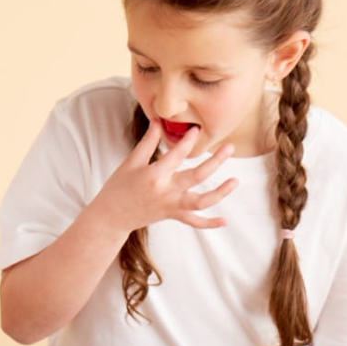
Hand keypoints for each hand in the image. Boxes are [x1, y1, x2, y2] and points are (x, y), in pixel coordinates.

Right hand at [93, 121, 237, 234]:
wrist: (111, 217)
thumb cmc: (118, 187)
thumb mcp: (131, 162)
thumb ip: (148, 142)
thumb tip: (159, 122)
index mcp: (154, 176)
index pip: (178, 155)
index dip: (189, 140)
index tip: (198, 129)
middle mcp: (166, 192)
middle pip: (197, 176)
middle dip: (215, 161)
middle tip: (230, 148)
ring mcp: (170, 206)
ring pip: (201, 201)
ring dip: (220, 192)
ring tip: (235, 181)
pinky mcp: (171, 215)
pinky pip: (193, 221)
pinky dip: (209, 223)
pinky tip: (224, 221)